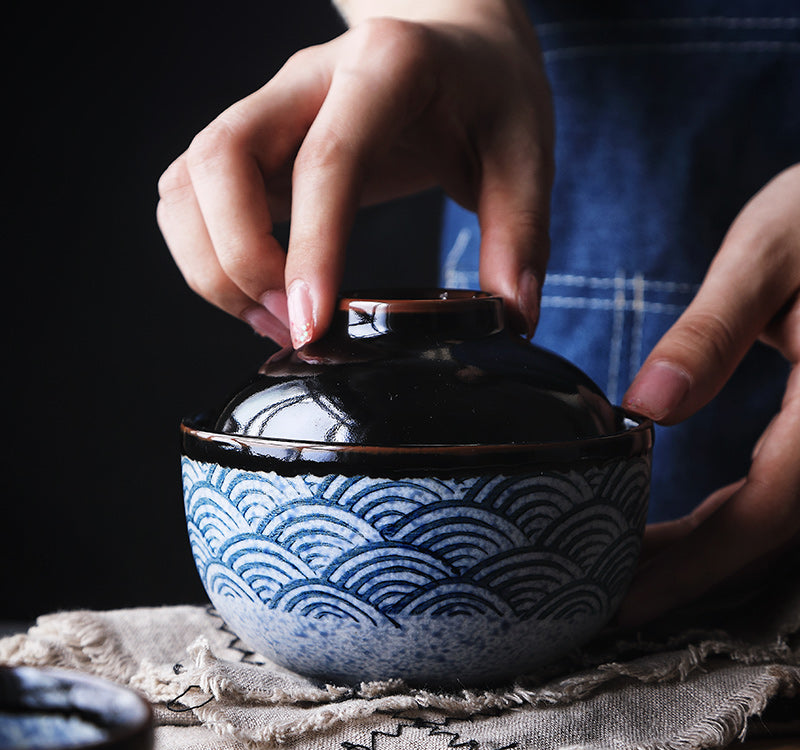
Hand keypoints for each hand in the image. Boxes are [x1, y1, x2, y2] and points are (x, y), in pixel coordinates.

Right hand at [156, 0, 552, 346]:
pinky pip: (192, 198)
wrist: (456, 43)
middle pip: (219, 162)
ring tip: (276, 320)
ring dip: (212, 267)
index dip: (311, 247)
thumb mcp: (527, 153)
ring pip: (188, 183)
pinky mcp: (255, 142)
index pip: (326, 160)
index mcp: (386, 68)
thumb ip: (520, 235)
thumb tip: (511, 318)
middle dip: (239, 262)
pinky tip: (262, 296)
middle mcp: (308, 78)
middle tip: (296, 325)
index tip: (312, 323)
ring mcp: (270, 108)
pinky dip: (208, 257)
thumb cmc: (488, 91)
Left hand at [618, 163, 799, 626]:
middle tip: (606, 601)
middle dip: (687, 575)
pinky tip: (681, 527)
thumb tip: (645, 409)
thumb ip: (712, 332)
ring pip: (775, 522)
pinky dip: (727, 521)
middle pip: (766, 534)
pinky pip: (781, 493)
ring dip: (703, 555)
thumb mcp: (769, 253)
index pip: (761, 512)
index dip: (691, 565)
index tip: (622, 599)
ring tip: (628, 569)